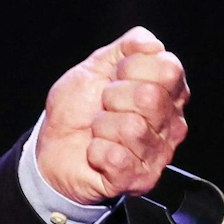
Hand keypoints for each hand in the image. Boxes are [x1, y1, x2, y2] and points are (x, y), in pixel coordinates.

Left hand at [36, 26, 191, 203]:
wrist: (52, 147)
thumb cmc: (78, 109)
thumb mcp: (97, 66)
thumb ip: (127, 46)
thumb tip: (152, 44)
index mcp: (167, 92)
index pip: (168, 69)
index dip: (131, 68)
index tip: (113, 77)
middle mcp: (170, 123)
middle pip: (151, 98)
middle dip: (113, 98)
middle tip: (103, 107)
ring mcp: (158, 153)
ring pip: (132, 128)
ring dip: (102, 127)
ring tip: (99, 132)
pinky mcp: (140, 179)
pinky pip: (116, 157)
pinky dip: (96, 152)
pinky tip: (97, 153)